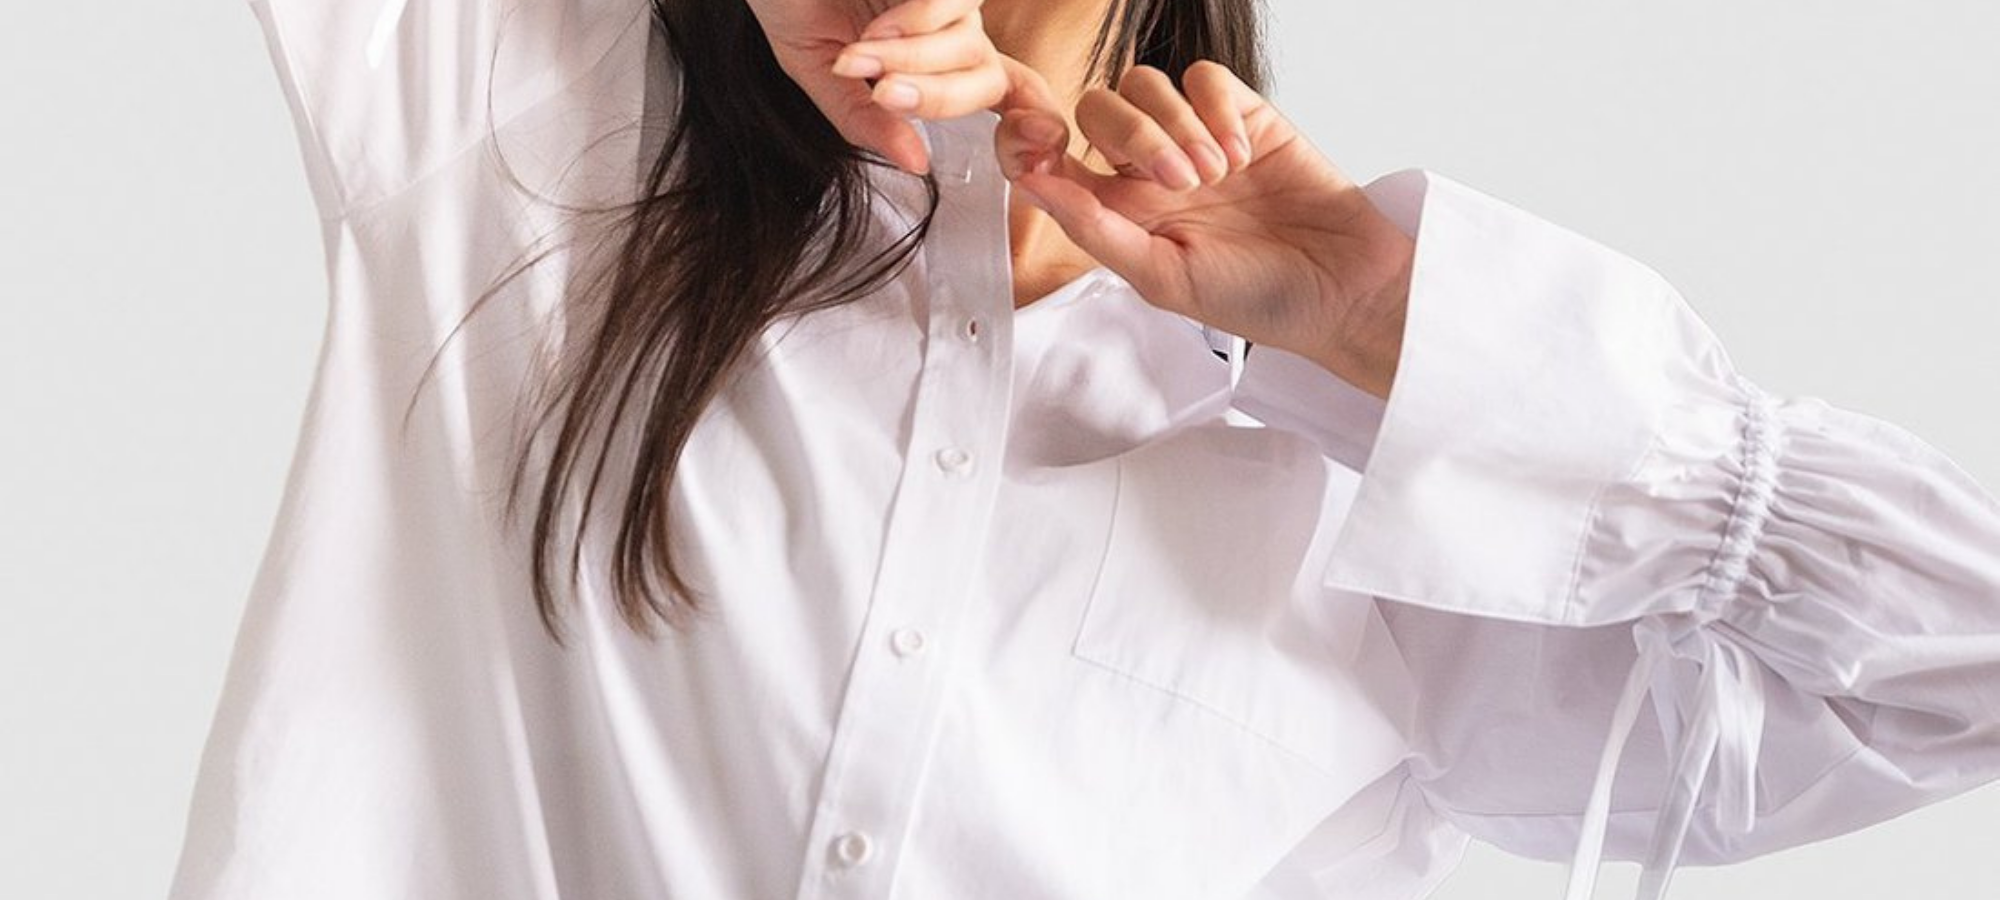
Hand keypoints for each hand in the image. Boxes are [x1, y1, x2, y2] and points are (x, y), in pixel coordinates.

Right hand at [745, 0, 1014, 174]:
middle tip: (881, 92)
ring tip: (857, 54)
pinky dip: (917, 22)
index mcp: (933, 62)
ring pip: (968, 44)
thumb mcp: (820, 73)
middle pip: (987, 81)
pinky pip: (952, 3)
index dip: (1035, 123)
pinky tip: (878, 28)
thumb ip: (864, 119)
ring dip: (910, 60)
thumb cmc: (790, 2)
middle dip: (936, 98)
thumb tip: (915, 163)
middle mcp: (952, 28)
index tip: (1038, 156)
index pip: (1008, 95)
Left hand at [994, 62, 1416, 398]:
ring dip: (1173, 125)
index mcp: (1120, 212)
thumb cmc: (1256, 299)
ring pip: (1146, 84)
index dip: (1033, 140)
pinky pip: (1204, 78)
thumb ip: (1094, 229)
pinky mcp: (1243, 116)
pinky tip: (1240, 155)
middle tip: (1178, 183)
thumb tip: (1033, 185)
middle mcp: (1149, 171)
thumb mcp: (1163, 279)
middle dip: (1130, 136)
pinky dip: (1215, 110)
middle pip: (1097, 108)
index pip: (1053, 158)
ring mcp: (1196, 138)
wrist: (1341, 289)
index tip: (1040, 144)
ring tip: (1214, 176)